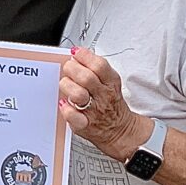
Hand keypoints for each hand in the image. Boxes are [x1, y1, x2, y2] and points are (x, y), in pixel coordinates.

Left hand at [58, 47, 151, 161]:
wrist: (120, 130)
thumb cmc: (111, 104)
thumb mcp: (110, 82)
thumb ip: (95, 68)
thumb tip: (77, 55)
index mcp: (111, 83)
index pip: (99, 65)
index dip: (85, 56)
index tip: (76, 53)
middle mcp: (103, 96)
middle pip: (86, 78)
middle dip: (72, 69)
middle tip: (68, 69)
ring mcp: (94, 111)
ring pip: (78, 95)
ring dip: (68, 87)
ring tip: (66, 86)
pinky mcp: (84, 125)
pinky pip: (73, 116)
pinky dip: (66, 108)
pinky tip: (65, 103)